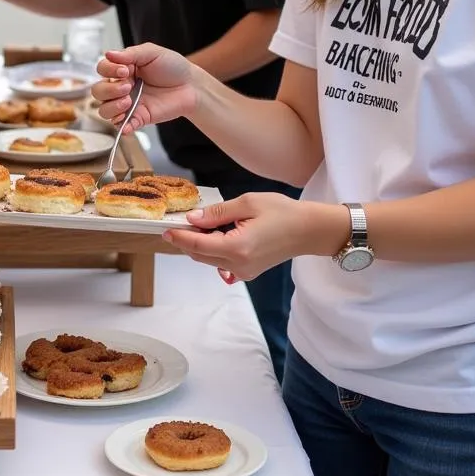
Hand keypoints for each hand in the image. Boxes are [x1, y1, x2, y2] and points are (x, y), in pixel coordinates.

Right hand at [91, 44, 197, 134]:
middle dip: (109, 90)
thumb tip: (109, 54)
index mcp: (122, 69)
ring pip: (104, 110)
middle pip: (98, 92)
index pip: (102, 69)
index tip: (125, 70)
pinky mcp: (138, 118)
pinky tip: (126, 123)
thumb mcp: (152, 53)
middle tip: (128, 86)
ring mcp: (128, 104)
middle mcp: (121, 87)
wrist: (191, 85)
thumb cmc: (172, 66)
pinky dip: (121, 126)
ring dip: (111, 107)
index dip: (108, 70)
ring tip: (128, 102)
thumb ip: (130, 54)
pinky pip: (122, 126)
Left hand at [164, 192, 317, 281]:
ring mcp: (243, 272)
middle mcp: (238, 265)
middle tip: (182, 221)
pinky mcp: (248, 272)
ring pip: (209, 259)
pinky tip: (219, 232)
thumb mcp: (247, 203)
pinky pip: (221, 262)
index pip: (197, 245)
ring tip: (204, 223)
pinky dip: (214, 248)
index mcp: (237, 248)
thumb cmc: (283, 213)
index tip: (165, 229)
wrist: (309, 230)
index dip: (178, 237)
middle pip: (199, 255)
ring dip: (200, 244)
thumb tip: (193, 219)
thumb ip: (217, 213)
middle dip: (187, 239)